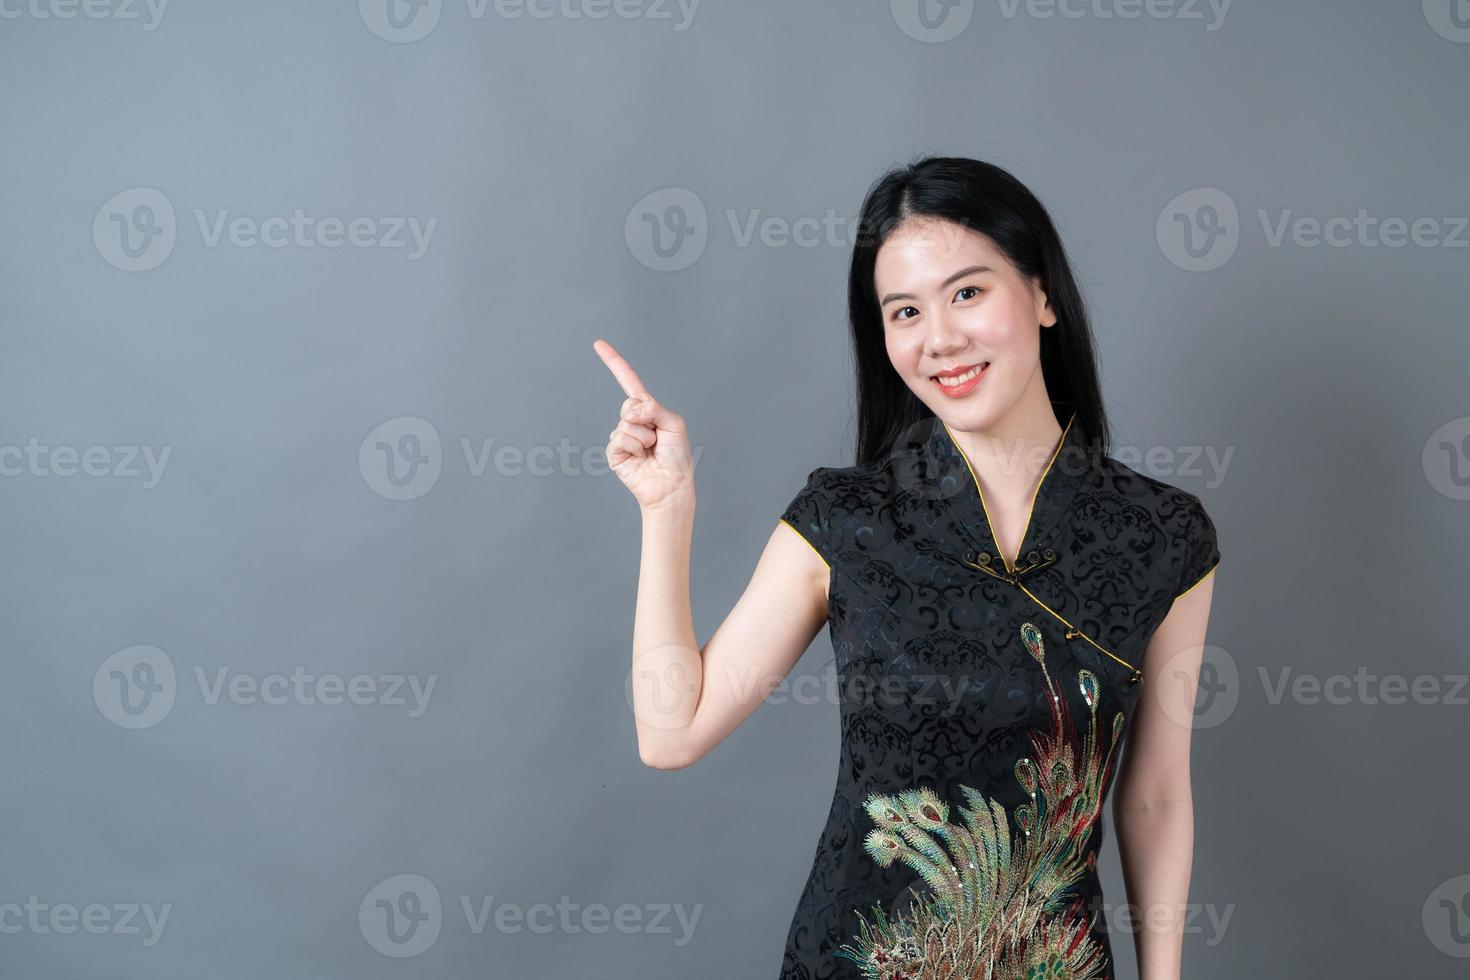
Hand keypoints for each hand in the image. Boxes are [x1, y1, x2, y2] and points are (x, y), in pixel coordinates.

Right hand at [593, 338, 695, 511]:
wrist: (671, 486)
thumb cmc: (677, 456)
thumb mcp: (673, 423)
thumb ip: (654, 408)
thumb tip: (631, 411)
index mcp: (647, 409)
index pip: (628, 381)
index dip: (614, 362)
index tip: (598, 343)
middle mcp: (632, 420)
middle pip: (629, 404)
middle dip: (646, 417)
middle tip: (657, 436)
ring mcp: (621, 436)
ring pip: (626, 423)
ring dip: (644, 437)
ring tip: (651, 450)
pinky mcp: (614, 452)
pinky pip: (620, 438)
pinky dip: (634, 447)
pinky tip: (640, 458)